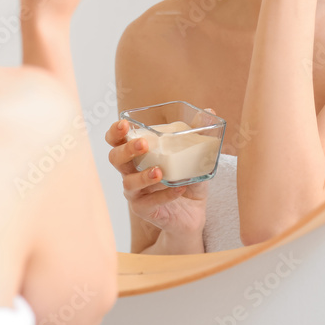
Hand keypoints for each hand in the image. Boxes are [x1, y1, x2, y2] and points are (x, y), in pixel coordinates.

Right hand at [105, 117, 208, 237]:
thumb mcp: (194, 156)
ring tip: (159, 171)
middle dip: (127, 150)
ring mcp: (136, 193)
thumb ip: (198, 134)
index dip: (115, 132)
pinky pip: (149, 203)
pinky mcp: (144, 210)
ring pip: (129, 183)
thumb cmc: (187, 180)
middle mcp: (131, 172)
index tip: (124, 123)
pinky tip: (179, 189)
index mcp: (138, 155)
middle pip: (115, 158)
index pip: (116, 140)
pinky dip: (165, 195)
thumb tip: (209, 111)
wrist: (194, 213)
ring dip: (143, 176)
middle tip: (143, 145)